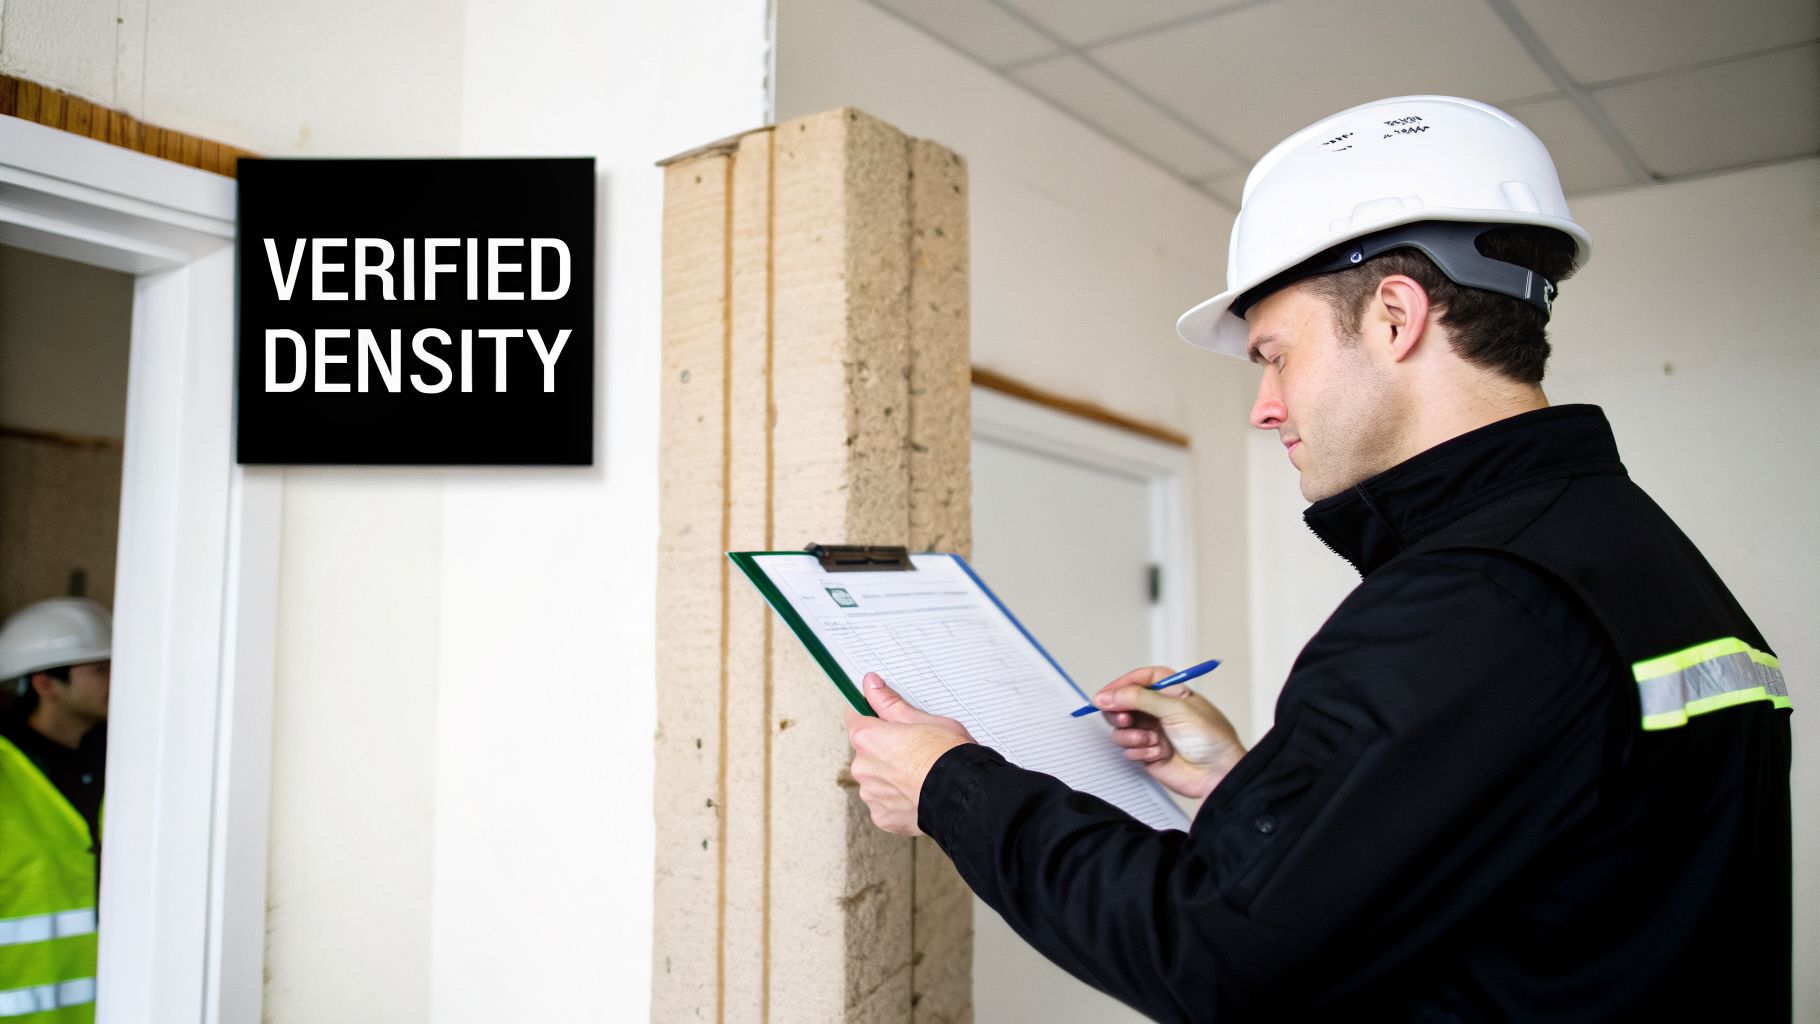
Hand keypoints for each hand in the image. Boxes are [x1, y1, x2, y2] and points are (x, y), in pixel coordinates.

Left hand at [845, 672, 975, 835]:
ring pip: (876, 778)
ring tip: (919, 774)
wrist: (964, 795)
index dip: (871, 714)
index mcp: (867, 739)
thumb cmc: (947, 756)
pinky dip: (898, 798)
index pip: (855, 716)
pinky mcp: (883, 817)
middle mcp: (863, 768)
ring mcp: (871, 795)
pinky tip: (918, 792)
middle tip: (914, 748)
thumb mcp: (921, 719)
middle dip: (885, 749)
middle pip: (867, 751)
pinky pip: (885, 803)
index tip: (882, 717)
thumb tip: (871, 685)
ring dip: (891, 775)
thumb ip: (889, 703)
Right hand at [1095, 666, 1245, 798]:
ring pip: (1121, 728)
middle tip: (1125, 719)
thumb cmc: (1211, 738)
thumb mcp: (1175, 709)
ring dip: (1131, 735)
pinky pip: (1128, 749)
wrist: (1218, 774)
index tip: (1105, 694)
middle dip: (1120, 711)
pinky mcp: (1148, 753)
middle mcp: (1159, 711)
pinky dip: (1140, 751)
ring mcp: (1152, 732)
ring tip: (1149, 740)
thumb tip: (1109, 695)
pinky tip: (1158, 754)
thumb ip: (1139, 698)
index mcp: (1171, 692)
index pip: (1140, 680)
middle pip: (1124, 703)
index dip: (1121, 684)